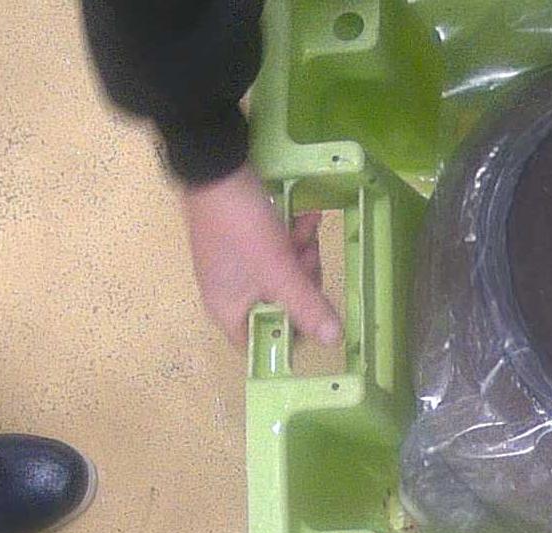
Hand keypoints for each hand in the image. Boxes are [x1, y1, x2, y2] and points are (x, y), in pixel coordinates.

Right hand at [181, 163, 339, 345]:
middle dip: (302, 284)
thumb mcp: (280, 271)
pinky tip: (307, 219)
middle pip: (278, 308)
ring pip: (282, 277)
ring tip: (307, 233)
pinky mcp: (246, 242)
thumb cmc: (243, 229)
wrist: (217, 169)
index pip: (260, 343)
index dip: (289, 335)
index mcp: (228, 311)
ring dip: (302, 255)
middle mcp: (230, 295)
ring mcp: (238, 267)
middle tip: (309, 259)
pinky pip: (275, 253)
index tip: (313, 316)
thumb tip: (334, 340)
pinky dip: (293, 239)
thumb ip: (307, 307)